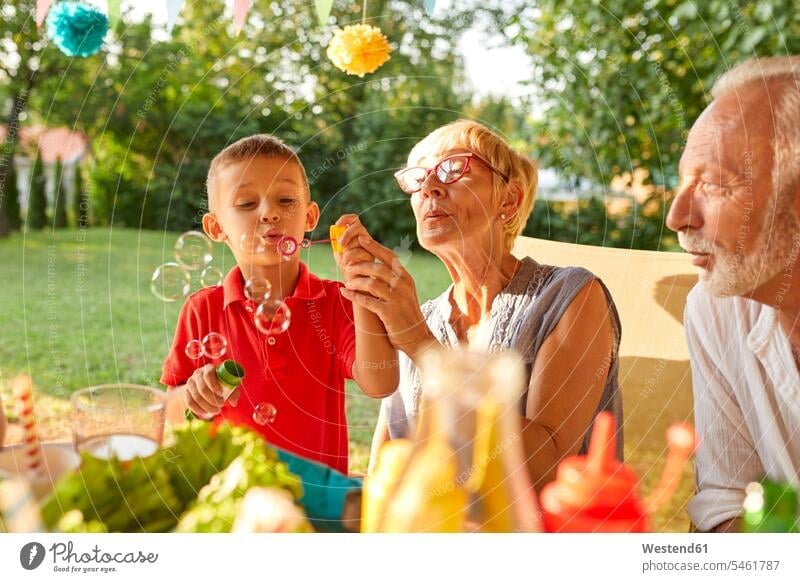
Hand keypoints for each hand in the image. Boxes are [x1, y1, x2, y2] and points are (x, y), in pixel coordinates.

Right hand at [183, 364, 238, 418]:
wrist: (206, 384)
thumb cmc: (221, 383)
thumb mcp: (229, 384)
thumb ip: (233, 392)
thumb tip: (233, 403)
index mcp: (209, 368)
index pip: (208, 374)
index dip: (214, 385)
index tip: (221, 394)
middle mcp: (197, 373)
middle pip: (202, 388)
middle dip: (212, 399)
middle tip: (221, 405)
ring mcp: (190, 382)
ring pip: (196, 397)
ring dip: (207, 406)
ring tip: (216, 410)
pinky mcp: (186, 392)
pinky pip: (189, 402)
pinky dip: (198, 409)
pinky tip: (205, 413)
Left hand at [334, 214, 374, 275]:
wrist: (354, 283)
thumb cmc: (347, 267)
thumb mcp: (339, 252)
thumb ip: (337, 241)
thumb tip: (334, 229)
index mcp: (358, 235)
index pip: (354, 220)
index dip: (345, 219)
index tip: (337, 224)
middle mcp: (366, 239)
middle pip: (358, 227)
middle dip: (346, 235)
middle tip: (340, 245)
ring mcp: (371, 248)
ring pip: (357, 240)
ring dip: (346, 250)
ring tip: (344, 261)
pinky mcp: (372, 257)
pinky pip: (358, 251)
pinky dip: (348, 258)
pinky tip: (348, 266)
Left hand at [339, 236, 433, 356]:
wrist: (417, 337)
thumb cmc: (406, 314)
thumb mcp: (405, 293)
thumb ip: (394, 280)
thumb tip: (376, 267)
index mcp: (406, 278)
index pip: (389, 257)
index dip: (374, 247)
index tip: (361, 239)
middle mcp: (403, 286)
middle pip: (377, 268)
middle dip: (359, 265)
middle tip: (347, 266)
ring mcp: (396, 299)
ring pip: (371, 283)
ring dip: (356, 281)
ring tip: (347, 282)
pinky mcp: (389, 312)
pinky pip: (367, 301)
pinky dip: (354, 296)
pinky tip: (345, 292)